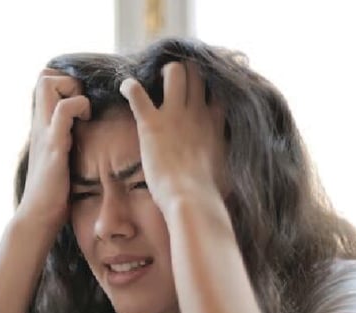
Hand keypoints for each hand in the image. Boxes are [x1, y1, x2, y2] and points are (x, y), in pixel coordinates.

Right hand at [15, 68, 91, 231]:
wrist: (38, 217)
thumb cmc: (52, 194)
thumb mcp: (58, 160)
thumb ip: (64, 144)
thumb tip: (82, 139)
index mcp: (42, 127)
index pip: (43, 83)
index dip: (64, 83)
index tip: (81, 102)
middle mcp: (39, 125)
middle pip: (43, 76)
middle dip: (68, 80)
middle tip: (82, 104)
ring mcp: (44, 132)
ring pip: (48, 84)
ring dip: (72, 90)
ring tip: (84, 113)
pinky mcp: (53, 145)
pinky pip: (64, 110)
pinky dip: (79, 107)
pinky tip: (87, 122)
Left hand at [119, 62, 226, 211]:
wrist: (192, 198)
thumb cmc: (210, 193)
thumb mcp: (227, 170)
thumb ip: (225, 158)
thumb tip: (230, 168)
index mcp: (215, 123)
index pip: (217, 90)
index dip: (208, 85)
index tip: (200, 89)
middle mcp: (198, 112)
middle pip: (197, 73)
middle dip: (185, 71)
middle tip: (173, 81)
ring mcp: (175, 115)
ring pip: (174, 71)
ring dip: (163, 73)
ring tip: (155, 81)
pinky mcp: (152, 123)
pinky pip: (137, 93)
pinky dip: (129, 87)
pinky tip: (125, 87)